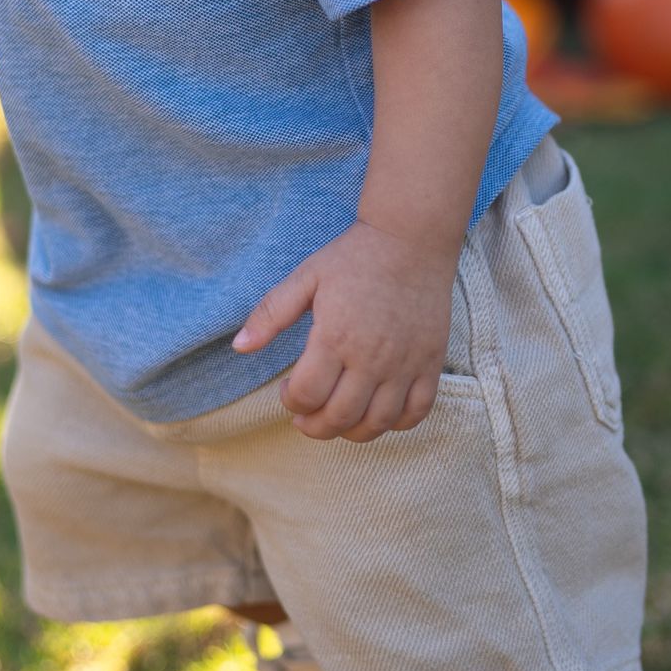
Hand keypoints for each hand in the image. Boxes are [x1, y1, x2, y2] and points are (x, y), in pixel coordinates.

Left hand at [233, 219, 456, 441]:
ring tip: (338, 418)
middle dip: (314, 426)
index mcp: (335, 336)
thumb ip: (271, 314)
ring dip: (351, 432)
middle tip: (306, 415)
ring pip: (377, 423)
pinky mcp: (430, 362)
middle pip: (339, 418)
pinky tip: (378, 411)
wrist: (411, 238)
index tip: (288, 390)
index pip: (307, 395)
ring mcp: (405, 363)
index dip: (290, 401)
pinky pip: (417, 411)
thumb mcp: (306, 277)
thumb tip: (239, 347)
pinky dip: (396, 423)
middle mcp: (371, 357)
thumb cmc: (355, 257)